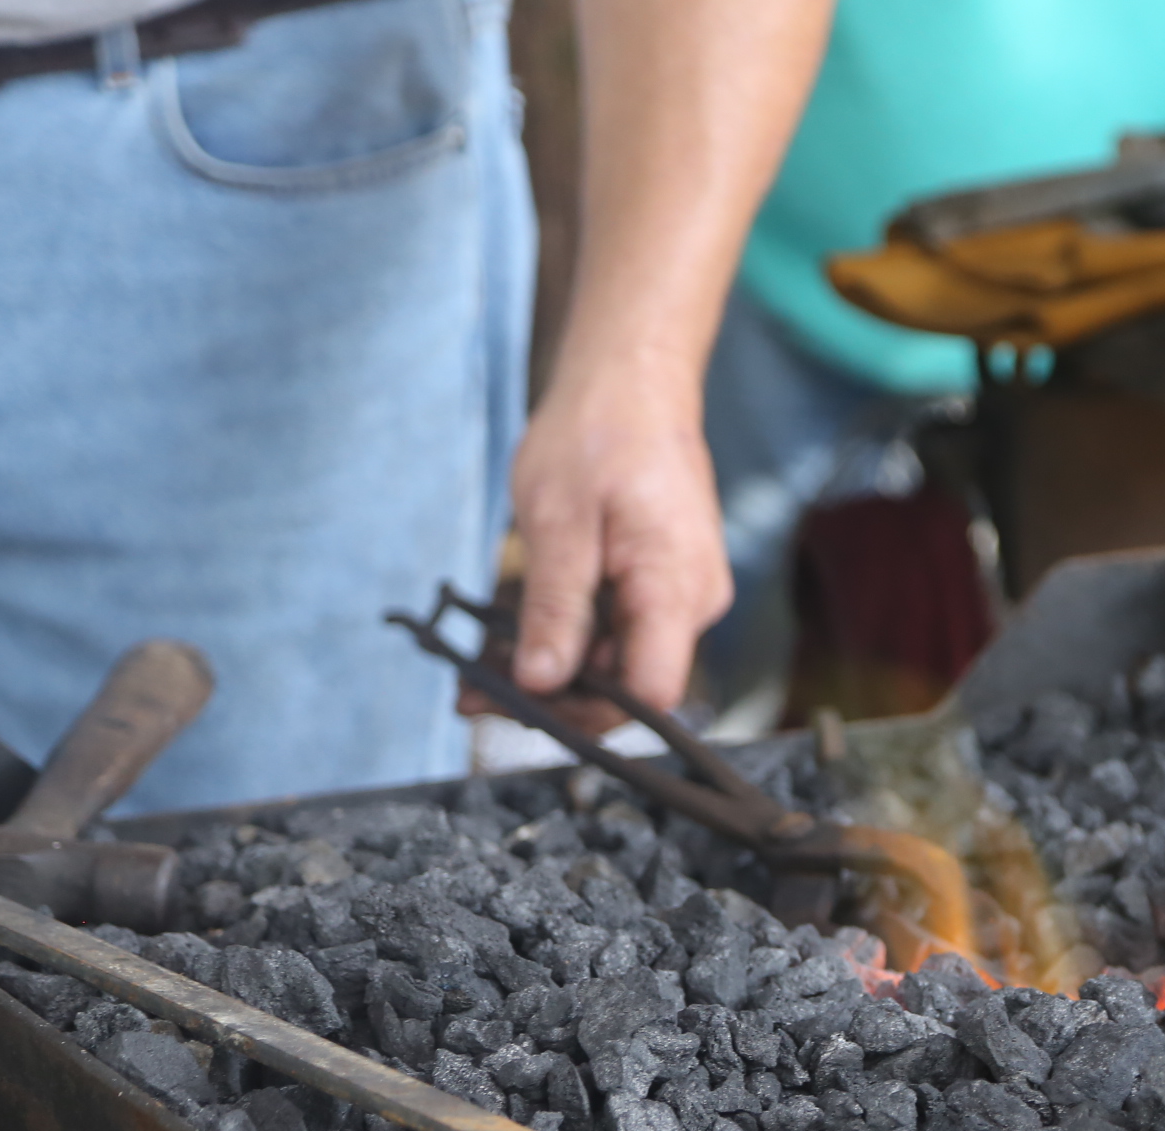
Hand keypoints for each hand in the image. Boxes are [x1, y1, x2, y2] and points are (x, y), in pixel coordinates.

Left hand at [500, 347, 728, 732]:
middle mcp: (692, 602)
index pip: (650, 692)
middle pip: (630, 685)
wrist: (633, 382)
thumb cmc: (599, 433)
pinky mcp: (662, 587)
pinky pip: (617, 632)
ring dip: (552, 673)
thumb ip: (553, 609)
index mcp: (674, 586)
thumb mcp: (558, 520)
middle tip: (473, 694)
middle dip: (553, 699)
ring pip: (618, 662)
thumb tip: (539, 683)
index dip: (586, 714)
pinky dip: (567, 641)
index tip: (518, 708)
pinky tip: (512, 642)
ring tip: (477, 671)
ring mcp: (680, 596)